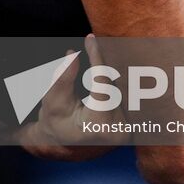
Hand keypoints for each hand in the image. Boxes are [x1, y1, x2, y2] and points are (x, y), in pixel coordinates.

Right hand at [17, 36, 115, 161]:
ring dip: (113, 69)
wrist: (63, 145)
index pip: (102, 84)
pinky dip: (117, 81)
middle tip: (98, 38)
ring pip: (121, 89)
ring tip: (105, 48)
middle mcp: (118, 130)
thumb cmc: (55, 123)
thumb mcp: (53, 101)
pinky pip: (125, 96)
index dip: (96, 58)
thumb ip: (63, 78)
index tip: (90, 39)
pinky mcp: (131, 125)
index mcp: (99, 126)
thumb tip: (73, 54)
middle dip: (107, 60)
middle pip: (115, 84)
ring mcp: (127, 129)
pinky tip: (111, 65)